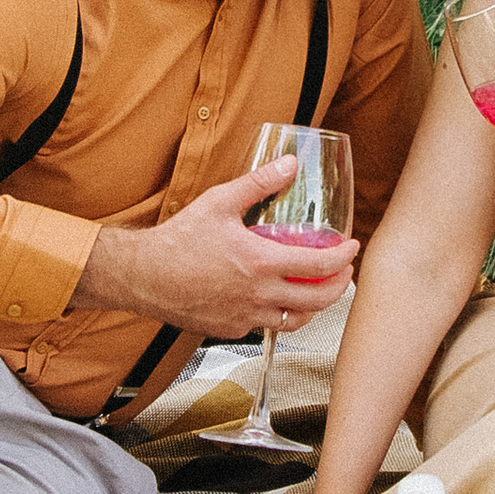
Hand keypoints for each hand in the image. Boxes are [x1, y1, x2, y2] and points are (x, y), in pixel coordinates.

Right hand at [76, 161, 357, 336]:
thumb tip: (289, 164)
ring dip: (314, 307)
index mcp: (261, 263)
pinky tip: (275, 301)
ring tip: (318, 292)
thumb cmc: (177, 240)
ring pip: (295, 321)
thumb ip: (259, 183)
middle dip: (340, 287)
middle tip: (344, 274)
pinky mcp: (230, 329)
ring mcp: (245, 317)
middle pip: (317, 300)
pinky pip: (265, 327)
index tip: (352, 248)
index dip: (344, 258)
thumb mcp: (220, 202)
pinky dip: (278, 315)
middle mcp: (258, 295)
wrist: (142, 276)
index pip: (320, 266)